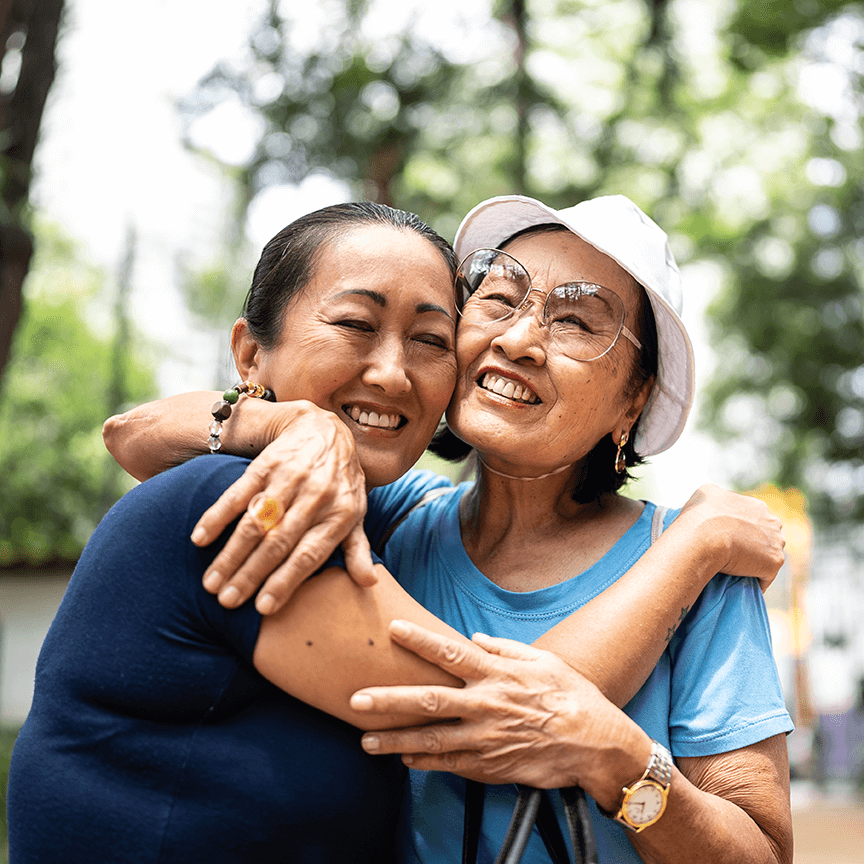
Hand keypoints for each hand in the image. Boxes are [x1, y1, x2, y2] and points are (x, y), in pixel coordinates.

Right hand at [192, 402, 373, 614]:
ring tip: (210, 582)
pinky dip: (217, 516)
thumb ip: (357, 548)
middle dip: (250, 575)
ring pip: (256, 522)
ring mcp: (290, 478)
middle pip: (278, 542)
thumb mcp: (357, 512)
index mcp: (340, 513)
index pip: (309, 555)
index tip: (263, 608)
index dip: (285, 582)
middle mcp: (316, 496)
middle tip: (226, 602)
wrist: (325, 430)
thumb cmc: (342, 482)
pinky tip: (200, 539)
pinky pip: (238, 493)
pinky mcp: (266, 465)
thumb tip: (368, 582)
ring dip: (230, 554)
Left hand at [350, 620, 645, 803]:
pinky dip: (424, 763)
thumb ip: (504, 649)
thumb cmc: (572, 696)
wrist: (596, 745)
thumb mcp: (542, 661)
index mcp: (497, 674)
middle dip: (389, 700)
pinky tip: (403, 759)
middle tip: (356, 700)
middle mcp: (486, 705)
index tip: (393, 629)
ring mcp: (486, 739)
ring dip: (395, 741)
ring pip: (432, 740)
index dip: (420, 640)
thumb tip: (475, 638)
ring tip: (365, 740)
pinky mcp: (491, 766)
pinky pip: (450, 765)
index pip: (451, 653)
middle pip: (428, 701)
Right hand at [678, 485, 785, 592]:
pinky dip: (755, 581)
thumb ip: (716, 495)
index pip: (754, 520)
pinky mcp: (774, 562)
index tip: (727, 539)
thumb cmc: (700, 516)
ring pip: (768, 555)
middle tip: (732, 554)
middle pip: (767, 536)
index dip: (741, 530)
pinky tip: (740, 584)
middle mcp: (772, 521)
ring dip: (756, 562)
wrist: (704, 537)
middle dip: (754, 544)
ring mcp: (776, 542)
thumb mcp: (705, 493)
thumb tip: (714, 500)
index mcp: (757, 506)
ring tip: (736, 570)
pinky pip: (765, 576)